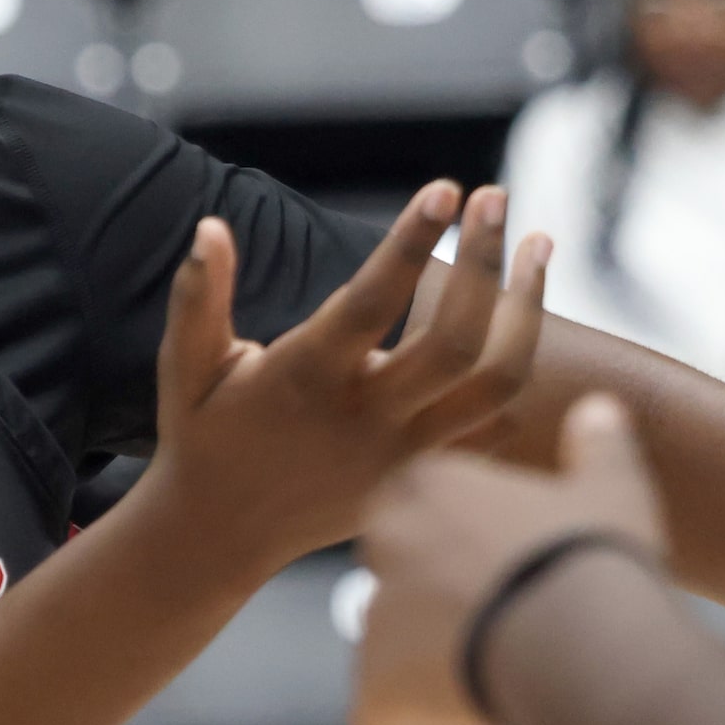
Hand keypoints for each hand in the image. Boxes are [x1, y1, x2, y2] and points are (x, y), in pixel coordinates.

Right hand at [146, 181, 550, 580]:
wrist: (222, 536)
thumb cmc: (204, 437)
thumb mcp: (186, 367)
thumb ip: (199, 297)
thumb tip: (212, 226)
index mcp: (306, 379)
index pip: (372, 300)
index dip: (413, 240)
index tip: (445, 187)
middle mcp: (364, 417)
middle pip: (455, 339)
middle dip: (486, 259)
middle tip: (496, 194)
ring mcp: (403, 453)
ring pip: (496, 383)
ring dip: (528, 308)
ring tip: (538, 244)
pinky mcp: (423, 476)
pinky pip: (497, 427)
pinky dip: (518, 373)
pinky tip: (523, 317)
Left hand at [349, 393, 664, 724]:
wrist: (585, 631)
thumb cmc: (598, 559)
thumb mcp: (610, 488)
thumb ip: (598, 447)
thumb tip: (598, 412)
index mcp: (426, 488)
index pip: (421, 536)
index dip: (462, 586)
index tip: (511, 615)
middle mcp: (384, 551)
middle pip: (404, 619)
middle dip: (447, 665)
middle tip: (498, 697)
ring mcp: (375, 626)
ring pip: (390, 686)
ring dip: (436, 724)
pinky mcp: (375, 697)